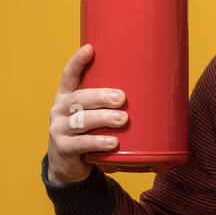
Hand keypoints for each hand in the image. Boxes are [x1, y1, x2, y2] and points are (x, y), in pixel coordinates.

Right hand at [47, 43, 128, 183]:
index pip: (68, 76)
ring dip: (103, 119)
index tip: (90, 48)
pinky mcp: (64, 149)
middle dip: (100, 96)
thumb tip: (156, 90)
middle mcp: (59, 110)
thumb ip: (110, 104)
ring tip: (123, 119)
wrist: (68, 166)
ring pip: (80, 121)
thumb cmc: (89, 133)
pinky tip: (113, 143)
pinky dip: (98, 142)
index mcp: (66, 97)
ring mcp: (59, 130)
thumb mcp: (93, 115)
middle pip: (78, 99)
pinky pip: (81, 144)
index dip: (77, 62)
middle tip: (122, 98)